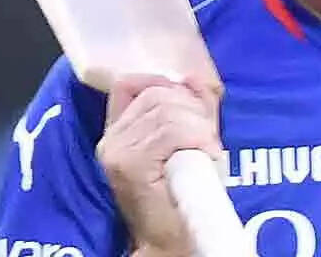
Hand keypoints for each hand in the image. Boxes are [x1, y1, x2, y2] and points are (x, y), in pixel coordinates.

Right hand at [96, 74, 223, 256]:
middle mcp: (111, 139)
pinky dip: (197, 137)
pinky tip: (207, 154)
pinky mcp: (130, 164)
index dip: (163, 82)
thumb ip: (192, 109)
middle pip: (156, 94)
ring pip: (166, 111)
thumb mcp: (187, 143)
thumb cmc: (180, 196)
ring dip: (199, 126)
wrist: (170, 241)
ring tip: (209, 149)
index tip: (190, 99)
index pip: (129, 84)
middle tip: (209, 135)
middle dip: (192, 107)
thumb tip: (197, 79)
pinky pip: (171, 131)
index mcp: (118, 133)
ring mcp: (118, 151)